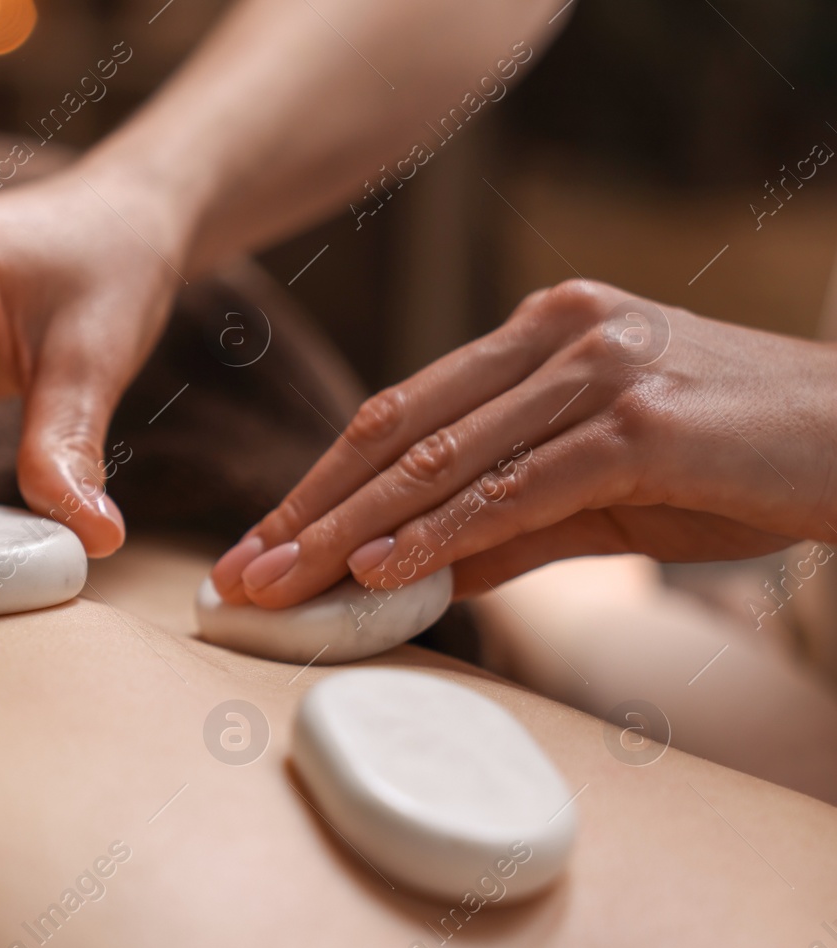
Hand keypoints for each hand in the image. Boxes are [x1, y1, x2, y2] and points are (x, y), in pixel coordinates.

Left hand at [210, 279, 836, 605]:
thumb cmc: (736, 461)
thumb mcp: (601, 493)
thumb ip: (507, 525)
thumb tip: (411, 578)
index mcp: (538, 333)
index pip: (396, 413)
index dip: (316, 483)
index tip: (259, 543)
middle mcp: (557, 333)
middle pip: (395, 430)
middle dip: (308, 511)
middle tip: (242, 576)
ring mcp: (597, 369)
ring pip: (441, 457)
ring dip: (351, 531)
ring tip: (285, 584)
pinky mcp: (642, 421)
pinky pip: (517, 486)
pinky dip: (443, 533)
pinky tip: (382, 572)